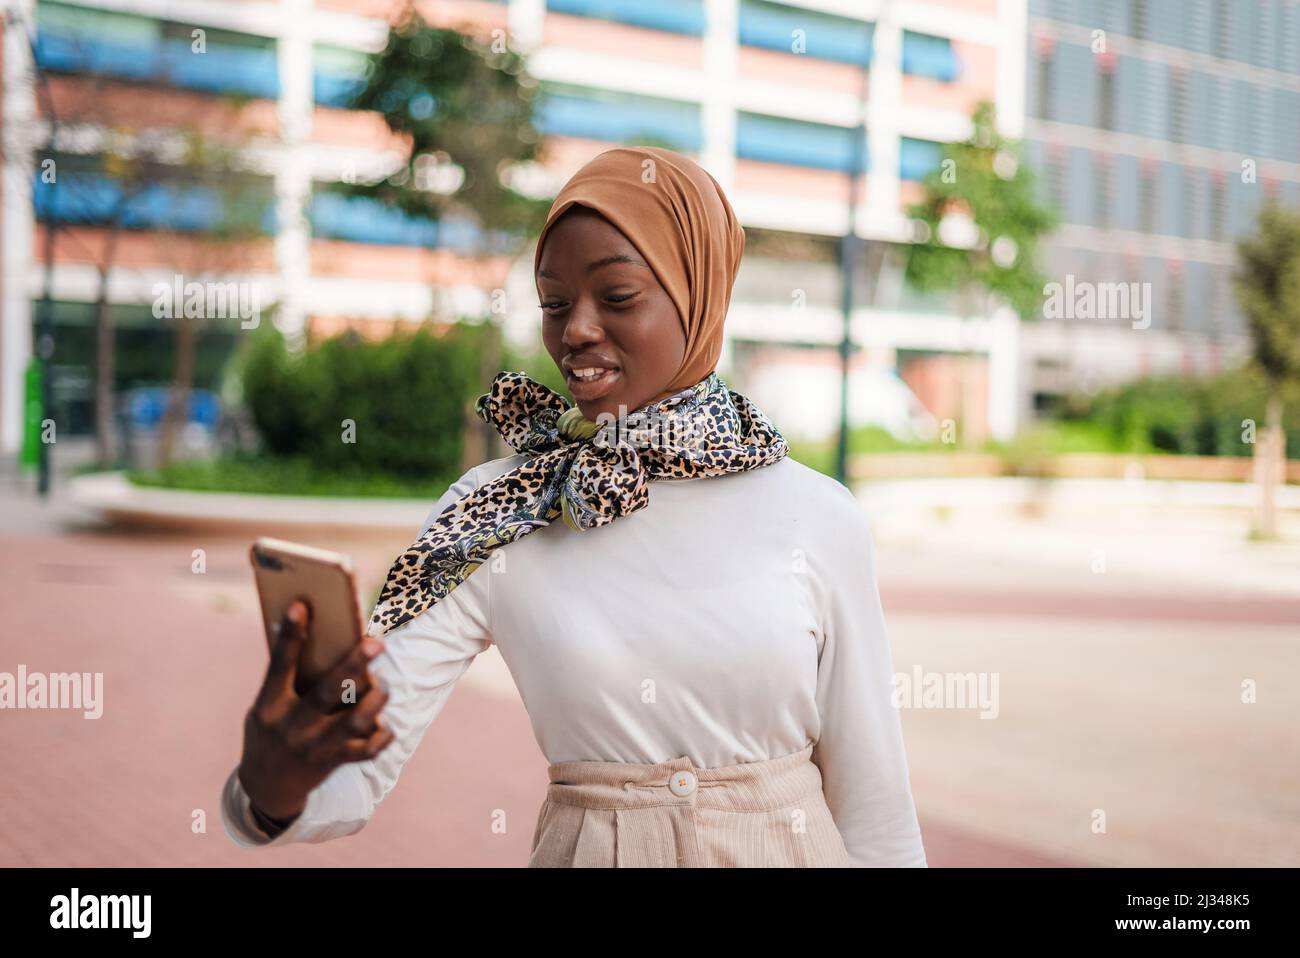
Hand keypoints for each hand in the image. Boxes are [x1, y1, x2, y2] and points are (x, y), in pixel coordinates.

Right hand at [237, 600, 394, 825]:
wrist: (265, 788)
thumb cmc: (271, 731)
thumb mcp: (266, 707)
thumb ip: (288, 681)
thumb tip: (321, 638)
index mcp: (268, 707)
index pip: (279, 665)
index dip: (290, 636)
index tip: (302, 606)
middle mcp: (291, 727)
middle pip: (328, 692)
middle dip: (355, 665)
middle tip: (376, 642)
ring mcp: (314, 747)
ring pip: (355, 721)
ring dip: (375, 698)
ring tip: (382, 682)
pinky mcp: (333, 763)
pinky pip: (367, 750)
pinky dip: (382, 734)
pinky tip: (385, 723)